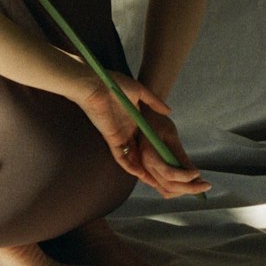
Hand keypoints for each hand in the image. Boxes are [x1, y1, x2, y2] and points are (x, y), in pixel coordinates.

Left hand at [78, 73, 209, 197]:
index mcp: (134, 119)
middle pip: (140, 152)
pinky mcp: (112, 139)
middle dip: (150, 164)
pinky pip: (121, 157)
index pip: (145, 139)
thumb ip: (153, 101)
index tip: (168, 158)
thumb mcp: (139, 90)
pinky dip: (130, 166)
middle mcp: (127, 130)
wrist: (95, 84)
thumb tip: (169, 111)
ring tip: (155, 181)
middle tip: (164, 175)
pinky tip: (140, 174)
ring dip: (142, 170)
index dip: (155, 149)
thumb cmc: (115, 84)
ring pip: (132, 158)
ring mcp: (119, 136)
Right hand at [133, 104, 210, 198]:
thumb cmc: (158, 123)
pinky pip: (164, 189)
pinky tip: (189, 182)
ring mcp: (146, 172)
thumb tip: (196, 175)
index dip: (185, 177)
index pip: (169, 173)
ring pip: (166, 191)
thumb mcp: (171, 135)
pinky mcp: (150, 175)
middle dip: (190, 188)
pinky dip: (177, 190)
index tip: (198, 173)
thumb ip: (181, 156)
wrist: (145, 119)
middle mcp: (144, 167)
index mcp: (148, 154)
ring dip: (184, 191)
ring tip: (199, 184)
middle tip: (206, 185)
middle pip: (169, 186)